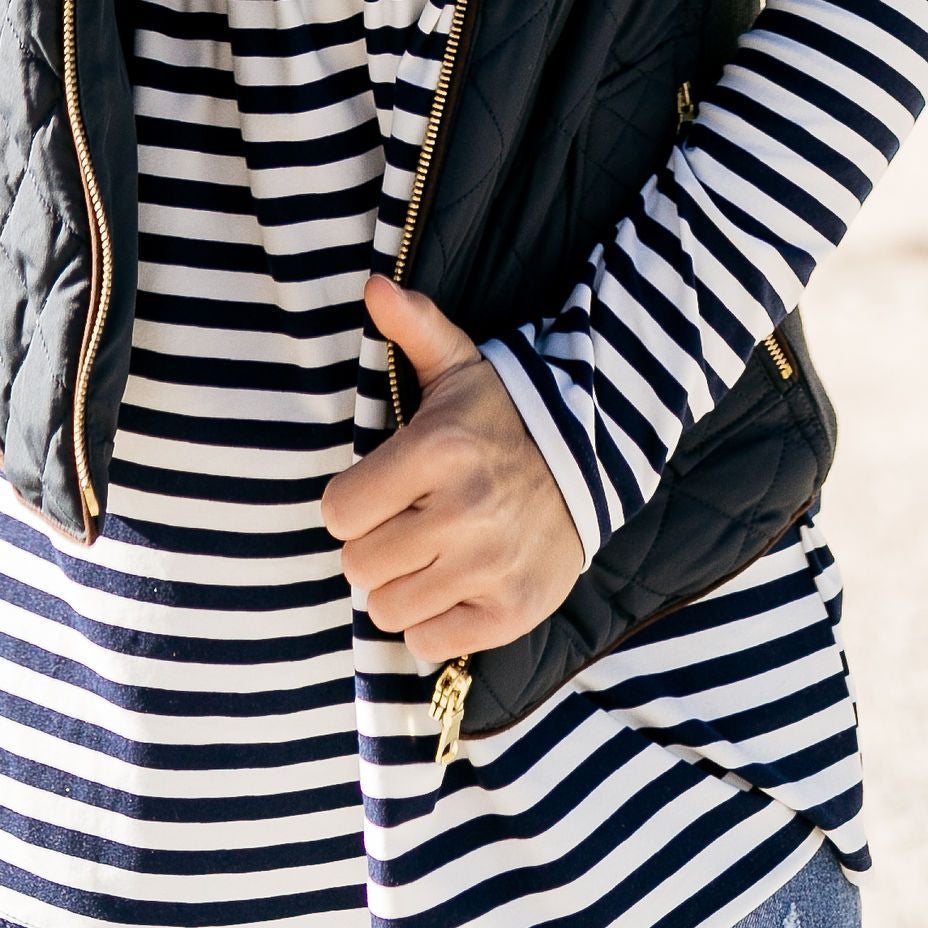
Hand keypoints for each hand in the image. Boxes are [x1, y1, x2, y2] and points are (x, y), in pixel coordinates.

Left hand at [320, 274, 583, 664]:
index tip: (377, 492)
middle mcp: (461, 513)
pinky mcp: (509, 612)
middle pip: (358, 564)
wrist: (589, 466)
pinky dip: (431, 621)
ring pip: (388, 608)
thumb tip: (372, 286)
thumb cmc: (503, 418)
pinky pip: (428, 641)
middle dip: (372, 545)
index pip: (339, 510)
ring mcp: (488, 567)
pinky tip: (450, 586)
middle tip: (403, 524)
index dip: (349, 503)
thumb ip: (413, 326)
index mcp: (437, 451)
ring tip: (424, 555)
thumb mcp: (459, 365)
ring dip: (398, 586)